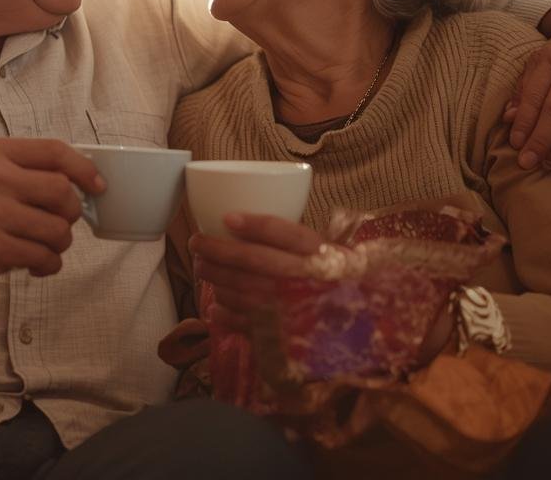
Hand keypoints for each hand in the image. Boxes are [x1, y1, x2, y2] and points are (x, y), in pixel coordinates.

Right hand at [0, 137, 102, 351]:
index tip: (97, 186)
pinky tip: (34, 263)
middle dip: (70, 212)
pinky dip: (47, 264)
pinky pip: (44, 257)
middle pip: (63, 192)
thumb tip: (84, 179)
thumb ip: (27, 168)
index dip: (85, 169)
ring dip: (59, 243)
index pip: (55, 152)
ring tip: (42, 245)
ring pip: (58, 229)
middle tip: (59, 221)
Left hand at [191, 213, 322, 331]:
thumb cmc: (330, 277)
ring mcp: (290, 307)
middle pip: (251, 260)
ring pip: (241, 289)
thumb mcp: (321, 249)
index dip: (254, 225)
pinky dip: (223, 312)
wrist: (353, 322)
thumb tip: (234, 221)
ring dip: (214, 278)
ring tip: (203, 268)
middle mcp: (302, 278)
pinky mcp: (281, 333)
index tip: (226, 218)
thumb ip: (287, 235)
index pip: (285, 233)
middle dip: (216, 250)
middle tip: (197, 243)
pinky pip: (244, 321)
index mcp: (316, 253)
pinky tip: (215, 305)